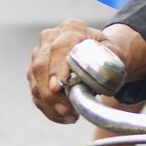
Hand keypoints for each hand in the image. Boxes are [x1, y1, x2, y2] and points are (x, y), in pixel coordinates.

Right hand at [28, 19, 145, 123]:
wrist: (94, 51)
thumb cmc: (104, 51)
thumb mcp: (112, 50)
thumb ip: (110, 56)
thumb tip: (99, 70)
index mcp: (71, 29)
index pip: (59, 48)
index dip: (56, 68)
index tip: (58, 87)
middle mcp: (50, 39)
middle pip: (41, 67)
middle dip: (51, 93)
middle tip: (67, 111)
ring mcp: (38, 55)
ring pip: (35, 83)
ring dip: (50, 104)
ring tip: (69, 116)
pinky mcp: (34, 72)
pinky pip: (35, 93)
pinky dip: (48, 108)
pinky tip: (62, 116)